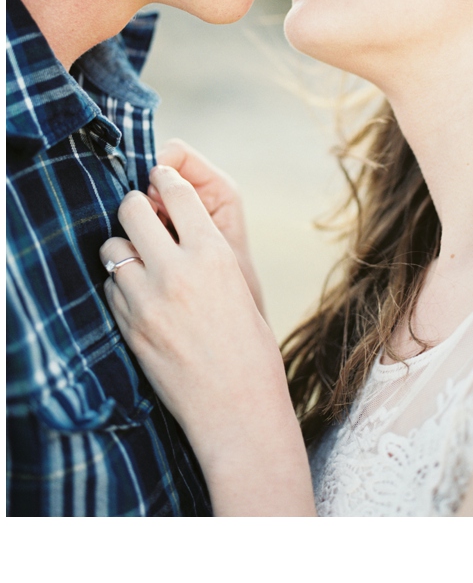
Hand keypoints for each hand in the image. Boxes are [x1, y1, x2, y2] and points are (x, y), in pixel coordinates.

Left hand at [100, 166, 298, 488]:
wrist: (236, 406)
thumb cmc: (252, 350)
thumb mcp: (243, 289)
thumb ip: (210, 254)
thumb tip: (183, 224)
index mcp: (215, 255)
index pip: (178, 193)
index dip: (166, 179)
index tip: (160, 177)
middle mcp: (177, 271)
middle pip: (132, 210)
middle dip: (136, 208)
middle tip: (144, 216)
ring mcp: (146, 299)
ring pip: (112, 249)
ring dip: (124, 249)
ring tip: (142, 263)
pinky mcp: (127, 326)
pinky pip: (110, 287)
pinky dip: (120, 286)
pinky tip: (140, 298)